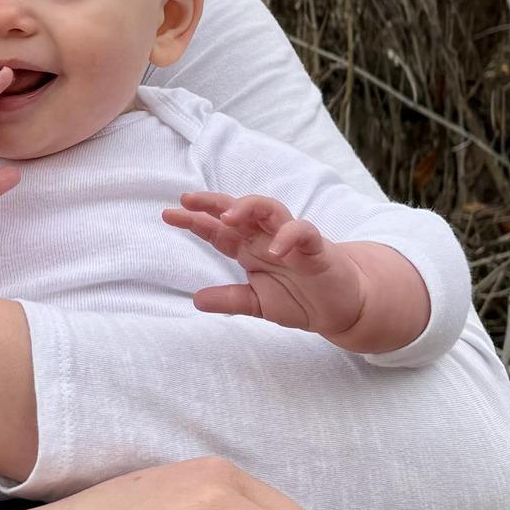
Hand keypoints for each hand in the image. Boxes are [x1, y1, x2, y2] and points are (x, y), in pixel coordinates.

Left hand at [162, 191, 369, 337]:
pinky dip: (289, 237)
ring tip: (227, 217)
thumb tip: (196, 300)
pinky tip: (275, 251)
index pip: (218, 230)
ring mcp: (291, 239)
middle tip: (189, 200)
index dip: (195, 221)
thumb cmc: (300, 298)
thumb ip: (230, 300)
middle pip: (239, 210)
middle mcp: (266, 238)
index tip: (169, 215)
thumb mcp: (257, 303)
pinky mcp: (317, 247)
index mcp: (249, 249)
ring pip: (270, 209)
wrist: (340, 308)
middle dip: (214, 202)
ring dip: (248, 208)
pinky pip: (303, 232)